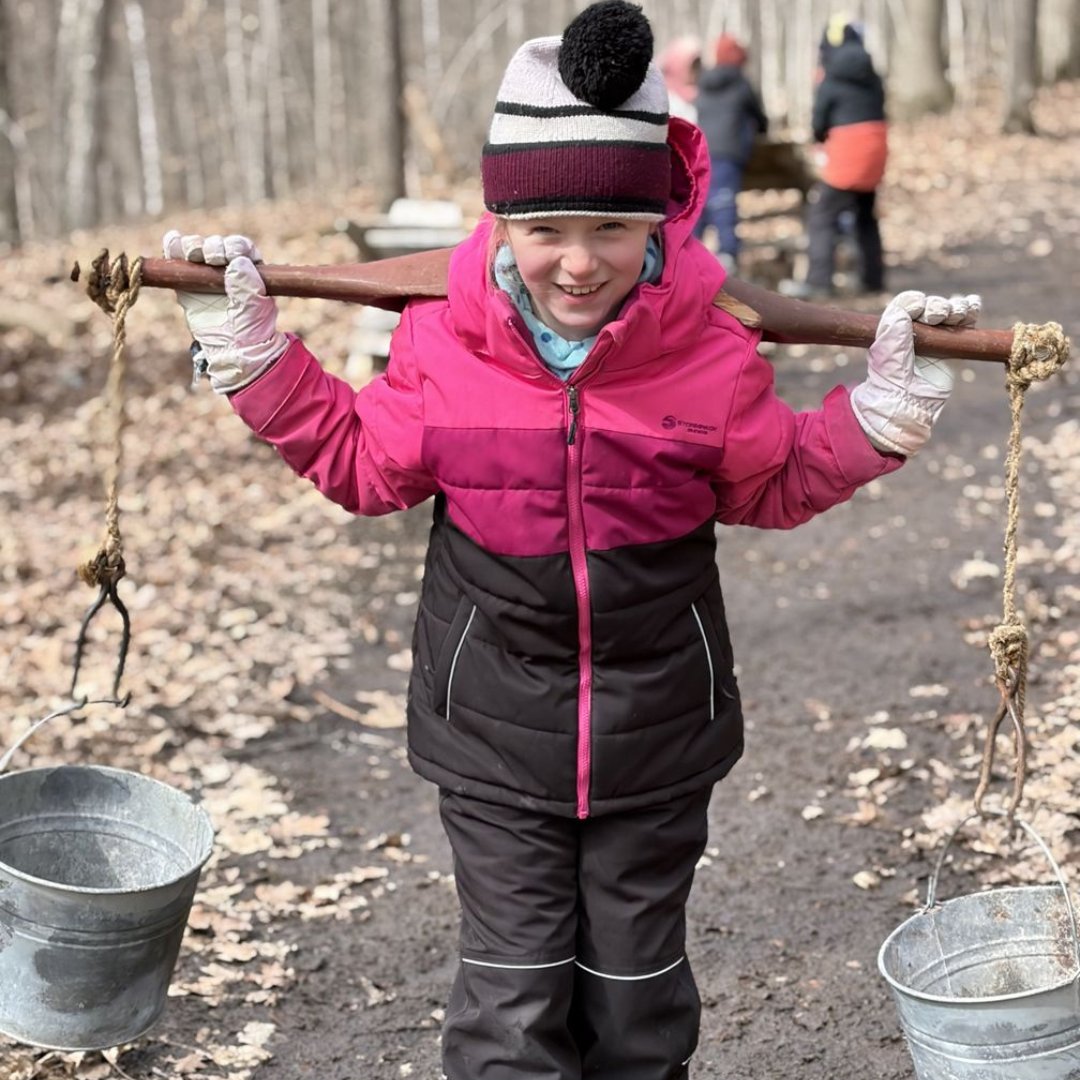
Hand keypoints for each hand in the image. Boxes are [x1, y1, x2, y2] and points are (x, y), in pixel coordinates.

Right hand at [162, 230, 287, 393]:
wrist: (233, 350)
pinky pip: (177, 260)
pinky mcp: (187, 283)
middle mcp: (227, 266)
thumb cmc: (251, 329)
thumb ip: (248, 285)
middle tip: (211, 258)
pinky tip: (171, 242)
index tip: (229, 256)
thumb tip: (238, 261)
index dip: (233, 246)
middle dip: (212, 246)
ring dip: (192, 246)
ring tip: (192, 255)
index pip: (240, 247)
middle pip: (216, 244)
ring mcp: (205, 273)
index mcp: (249, 269)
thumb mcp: (255, 309)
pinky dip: (172, 247)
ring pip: (196, 248)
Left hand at [850, 290, 980, 455]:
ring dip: (955, 307)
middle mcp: (916, 329)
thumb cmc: (892, 382)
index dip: (915, 301)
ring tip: (954, 314)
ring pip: (949, 310)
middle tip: (936, 317)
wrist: (907, 404)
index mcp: (895, 328)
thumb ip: (895, 331)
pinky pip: (965, 322)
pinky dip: (970, 309)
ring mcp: (936, 336)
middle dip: (937, 306)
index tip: (919, 309)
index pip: (907, 304)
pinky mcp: (954, 345)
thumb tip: (908, 308)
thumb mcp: (887, 355)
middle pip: (931, 305)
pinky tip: (972, 305)